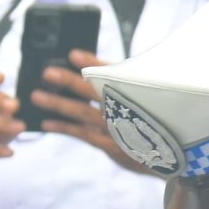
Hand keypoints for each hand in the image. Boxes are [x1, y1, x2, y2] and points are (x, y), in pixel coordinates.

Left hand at [29, 49, 152, 173]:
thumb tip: (95, 65)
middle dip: (69, 81)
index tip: (73, 54)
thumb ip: (126, 78)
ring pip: (82, 113)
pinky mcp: (110, 144)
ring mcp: (117, 128)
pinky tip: (45, 123)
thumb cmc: (155, 117)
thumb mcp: (147, 94)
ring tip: (36, 96)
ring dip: (58, 104)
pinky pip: (81, 134)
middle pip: (94, 91)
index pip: (113, 71)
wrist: (172, 154)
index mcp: (138, 90)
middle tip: (47, 73)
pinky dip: (63, 128)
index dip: (92, 63)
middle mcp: (127, 108)